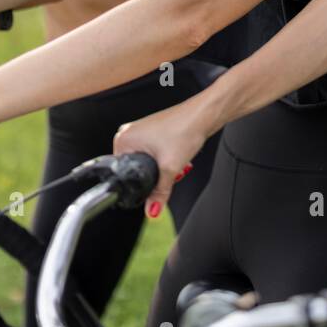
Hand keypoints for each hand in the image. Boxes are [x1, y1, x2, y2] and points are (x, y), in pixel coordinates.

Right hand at [112, 100, 210, 219]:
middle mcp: (128, 132)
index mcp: (123, 140)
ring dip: (162, 167)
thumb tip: (152, 211)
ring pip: (147, 162)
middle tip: (169, 167)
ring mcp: (140, 131)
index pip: (123, 173)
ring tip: (175, 158)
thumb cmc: (185, 129)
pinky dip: (165, 159)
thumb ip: (159, 193)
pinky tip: (177, 154)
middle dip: (155, 174)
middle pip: (136, 169)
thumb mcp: (170, 168)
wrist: (203, 115)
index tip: (157, 179)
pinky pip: (153, 154)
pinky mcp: (152, 131)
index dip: (141, 182)